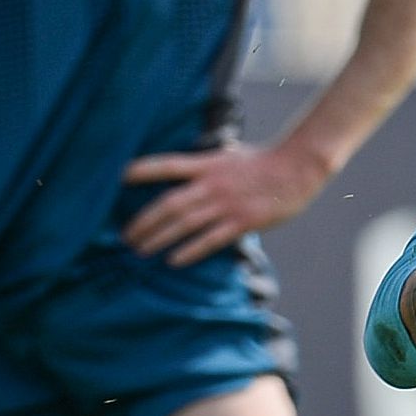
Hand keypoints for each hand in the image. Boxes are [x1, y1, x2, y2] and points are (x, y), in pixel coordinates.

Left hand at [120, 141, 327, 264]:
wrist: (297, 167)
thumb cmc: (264, 162)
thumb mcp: (230, 155)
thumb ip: (206, 165)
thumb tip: (186, 171)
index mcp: (207, 164)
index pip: (167, 165)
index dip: (142, 170)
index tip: (118, 176)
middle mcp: (212, 183)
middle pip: (169, 203)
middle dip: (144, 221)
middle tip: (125, 236)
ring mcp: (226, 203)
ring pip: (184, 223)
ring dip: (159, 238)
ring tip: (140, 250)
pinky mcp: (242, 221)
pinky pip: (210, 239)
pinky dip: (190, 250)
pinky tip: (173, 260)